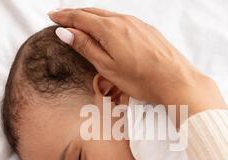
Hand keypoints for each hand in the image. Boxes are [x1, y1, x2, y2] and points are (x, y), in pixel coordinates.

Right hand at [48, 8, 226, 115]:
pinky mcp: (147, 29)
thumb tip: (65, 31)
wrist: (176, 80)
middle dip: (75, 13)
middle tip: (61, 16)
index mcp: (109, 29)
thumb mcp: (107, 67)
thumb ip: (86, 47)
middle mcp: (123, 20)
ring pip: (108, 15)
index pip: (80, 17)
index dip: (63, 17)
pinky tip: (106, 28)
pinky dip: (107, 21)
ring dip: (91, 16)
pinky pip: (121, 19)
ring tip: (80, 20)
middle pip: (93, 12)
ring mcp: (137, 23)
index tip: (52, 17)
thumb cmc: (142, 79)